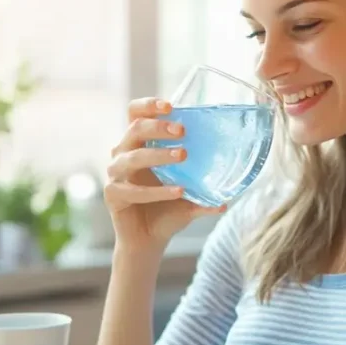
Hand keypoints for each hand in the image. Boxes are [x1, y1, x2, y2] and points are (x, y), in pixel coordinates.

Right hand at [105, 97, 224, 248]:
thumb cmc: (168, 208)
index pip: (135, 113)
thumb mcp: (190, 195)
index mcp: (139, 144)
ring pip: (133, 157)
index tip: (170, 106)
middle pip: (134, 129)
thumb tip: (232, 195)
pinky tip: (178, 191)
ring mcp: (115, 174)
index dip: (149, 105)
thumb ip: (206, 189)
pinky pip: (134, 190)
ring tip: (183, 155)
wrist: (149, 239)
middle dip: (158, 126)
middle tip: (182, 130)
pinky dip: (156, 191)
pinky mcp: (113, 195)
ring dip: (158, 154)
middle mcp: (123, 154)